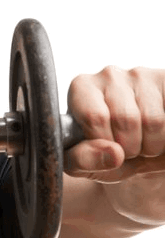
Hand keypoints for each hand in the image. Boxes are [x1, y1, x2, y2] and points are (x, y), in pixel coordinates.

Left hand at [65, 66, 164, 183]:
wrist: (134, 151)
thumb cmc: (102, 151)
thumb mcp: (83, 162)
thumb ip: (85, 159)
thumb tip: (113, 153)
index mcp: (81, 88)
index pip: (95, 117)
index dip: (104, 143)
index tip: (105, 146)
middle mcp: (108, 75)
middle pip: (125, 119)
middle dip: (129, 147)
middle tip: (126, 147)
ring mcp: (140, 75)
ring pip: (153, 120)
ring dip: (151, 144)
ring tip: (142, 140)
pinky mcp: (164, 80)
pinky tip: (158, 133)